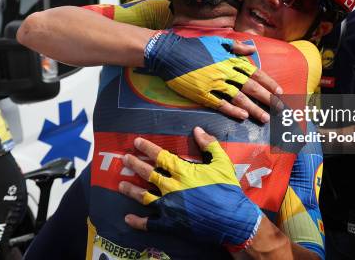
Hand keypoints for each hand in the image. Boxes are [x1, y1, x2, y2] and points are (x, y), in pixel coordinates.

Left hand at [119, 127, 262, 251]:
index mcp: (183, 172)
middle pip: (148, 174)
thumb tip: (197, 130)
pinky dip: (137, 221)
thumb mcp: (222, 163)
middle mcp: (172, 188)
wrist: (233, 219)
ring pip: (144, 197)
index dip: (147, 148)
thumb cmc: (228, 190)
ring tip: (121, 184)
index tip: (136, 142)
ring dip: (131, 190)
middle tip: (125, 159)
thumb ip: (209, 145)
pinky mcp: (171, 224)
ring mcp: (169, 207)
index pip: (160, 156)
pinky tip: (127, 218)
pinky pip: (150, 223)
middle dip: (135, 164)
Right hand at [144, 32, 281, 122]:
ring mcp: (214, 83)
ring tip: (265, 117)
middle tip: (279, 108)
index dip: (268, 83)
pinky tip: (243, 116)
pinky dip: (232, 110)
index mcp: (230, 60)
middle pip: (251, 87)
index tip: (279, 91)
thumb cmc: (194, 46)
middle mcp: (225, 72)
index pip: (254, 73)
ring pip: (239, 97)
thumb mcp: (217, 41)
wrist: (169, 53)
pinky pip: (220, 104)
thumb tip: (252, 50)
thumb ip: (236, 47)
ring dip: (253, 108)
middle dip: (267, 98)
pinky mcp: (202, 94)